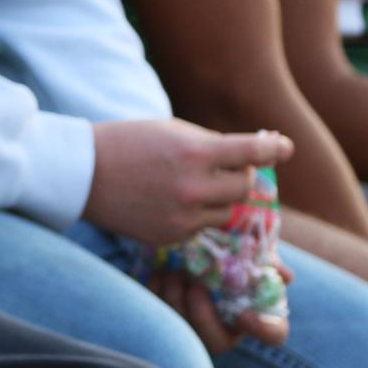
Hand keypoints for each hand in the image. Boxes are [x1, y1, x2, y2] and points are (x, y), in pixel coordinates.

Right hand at [86, 119, 293, 246]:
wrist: (83, 173)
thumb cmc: (128, 142)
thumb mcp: (171, 131)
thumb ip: (211, 145)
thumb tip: (251, 157)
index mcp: (194, 152)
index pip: (251, 151)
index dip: (273, 148)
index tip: (284, 147)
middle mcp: (194, 187)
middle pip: (246, 186)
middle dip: (243, 175)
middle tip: (231, 168)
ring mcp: (184, 216)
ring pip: (228, 212)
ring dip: (223, 198)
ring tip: (200, 185)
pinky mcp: (173, 236)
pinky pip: (203, 226)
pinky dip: (198, 214)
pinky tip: (174, 200)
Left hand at [147, 252, 290, 351]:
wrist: (200, 247)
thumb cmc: (235, 253)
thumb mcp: (254, 252)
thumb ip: (268, 261)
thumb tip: (284, 274)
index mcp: (258, 313)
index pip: (273, 334)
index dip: (262, 329)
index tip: (245, 315)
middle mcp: (228, 329)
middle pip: (217, 342)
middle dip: (202, 315)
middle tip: (195, 286)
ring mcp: (198, 328)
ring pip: (184, 331)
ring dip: (176, 300)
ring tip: (174, 273)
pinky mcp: (169, 319)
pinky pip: (159, 316)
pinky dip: (158, 294)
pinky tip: (160, 273)